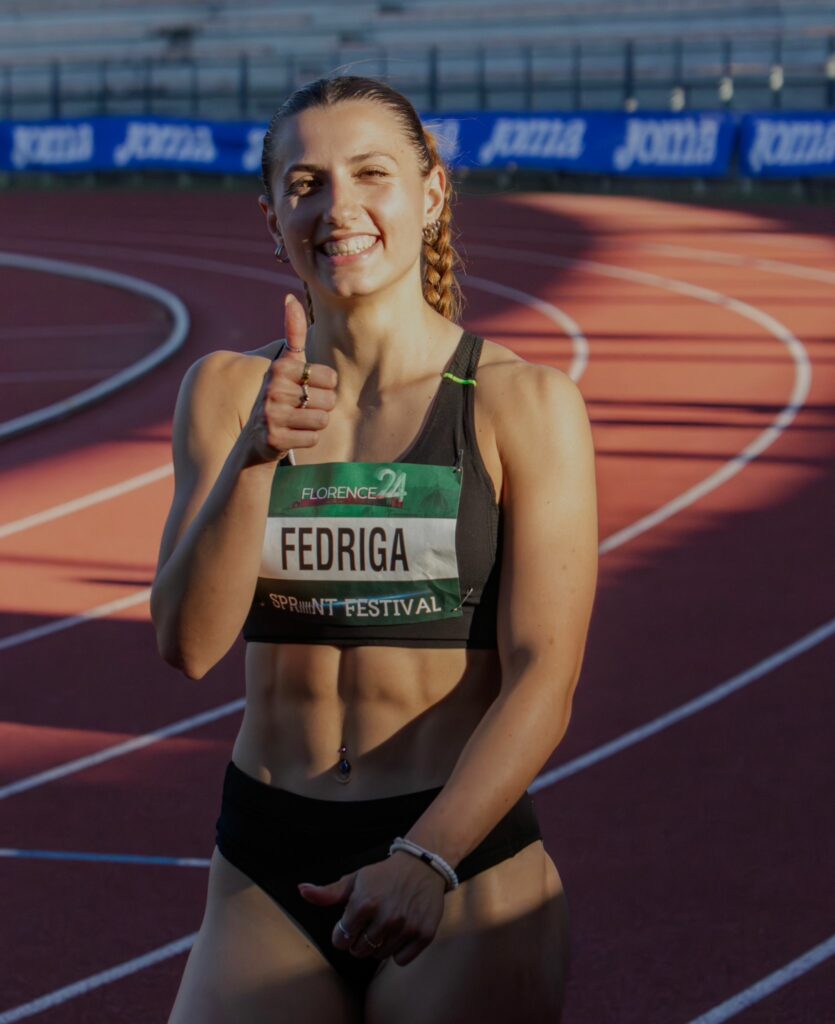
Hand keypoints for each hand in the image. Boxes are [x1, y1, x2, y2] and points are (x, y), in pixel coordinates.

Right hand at [244, 293, 337, 464]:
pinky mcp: (274, 439)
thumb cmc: (280, 397)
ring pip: (322, 420)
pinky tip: (292, 436)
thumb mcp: (286, 365)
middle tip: (302, 409)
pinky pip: (313, 438)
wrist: (255, 439)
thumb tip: (290, 298)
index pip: (331, 379)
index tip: (308, 389)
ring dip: (315, 424)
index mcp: (280, 368)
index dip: (326, 387)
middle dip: (321, 408)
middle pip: (329, 401)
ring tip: (298, 422)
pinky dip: (307, 439)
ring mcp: (272, 415)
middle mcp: (273, 389)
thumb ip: (293, 333)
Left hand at [297, 851, 446, 965]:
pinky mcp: (424, 934)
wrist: (422, 865)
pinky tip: (401, 932)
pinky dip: (399, 951)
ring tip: (386, 924)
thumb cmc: (384, 875)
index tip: (351, 924)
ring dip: (379, 944)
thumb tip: (301, 890)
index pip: (341, 940)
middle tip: (369, 924)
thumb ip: (328, 892)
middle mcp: (385, 916)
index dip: (343, 933)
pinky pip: (401, 960)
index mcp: (364, 902)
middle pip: (359, 951)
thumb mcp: (355, 879)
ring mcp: (406, 926)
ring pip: (380, 956)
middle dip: (360, 940)